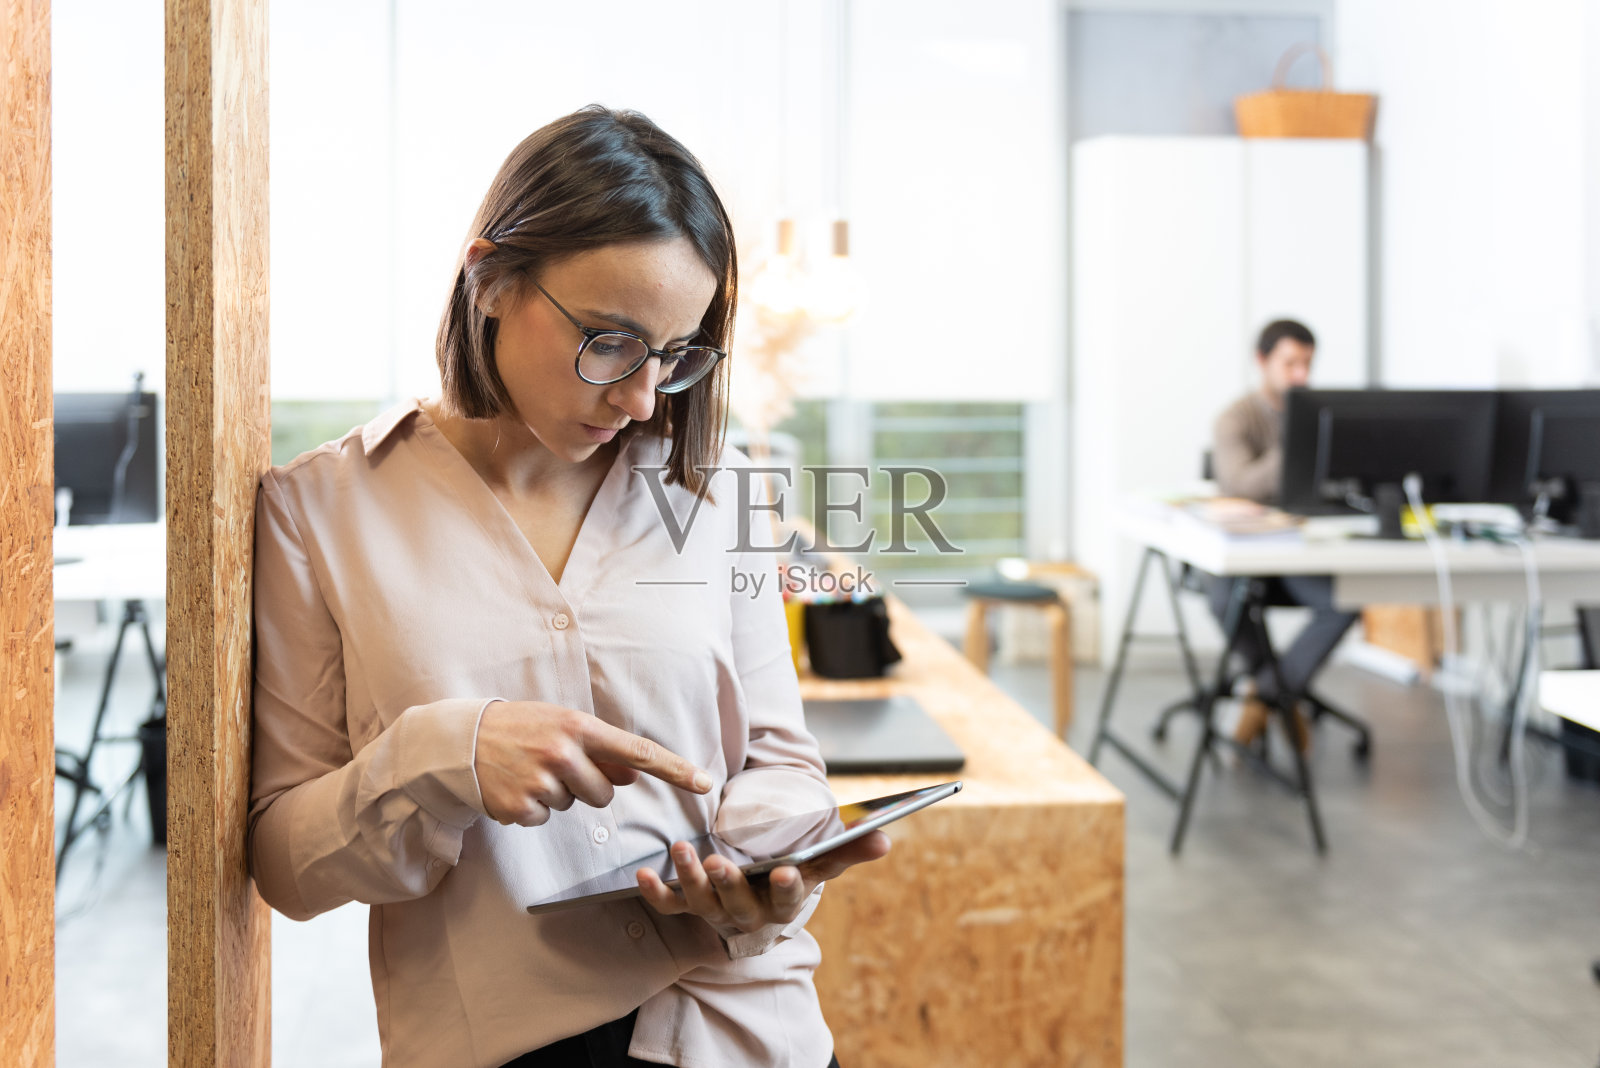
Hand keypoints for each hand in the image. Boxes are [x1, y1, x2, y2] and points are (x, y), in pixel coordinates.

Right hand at [474, 701, 710, 825]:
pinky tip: (513, 785)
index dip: (675, 769)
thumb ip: (599, 749)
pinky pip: (544, 818)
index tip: (704, 783)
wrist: (461, 739)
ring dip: (557, 794)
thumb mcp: (562, 725)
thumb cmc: (521, 727)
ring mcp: (540, 781)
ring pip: (575, 806)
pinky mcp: (520, 807)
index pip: (638, 752)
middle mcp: (563, 752)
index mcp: (579, 726)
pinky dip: (532, 808)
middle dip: (587, 786)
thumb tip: (631, 775)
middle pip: (606, 794)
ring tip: (529, 771)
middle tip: (553, 764)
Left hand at [634, 831, 890, 934]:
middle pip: (737, 904)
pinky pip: (669, 905)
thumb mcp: (820, 865)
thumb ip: (849, 851)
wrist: (756, 902)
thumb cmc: (790, 877)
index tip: (786, 873)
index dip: (787, 888)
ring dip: (689, 877)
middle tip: (719, 864)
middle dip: (729, 884)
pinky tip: (642, 875)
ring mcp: (714, 911)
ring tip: (682, 850)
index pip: (788, 898)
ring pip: (700, 901)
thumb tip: (885, 837)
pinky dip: (655, 893)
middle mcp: (747, 913)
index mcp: (782, 902)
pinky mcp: (688, 905)